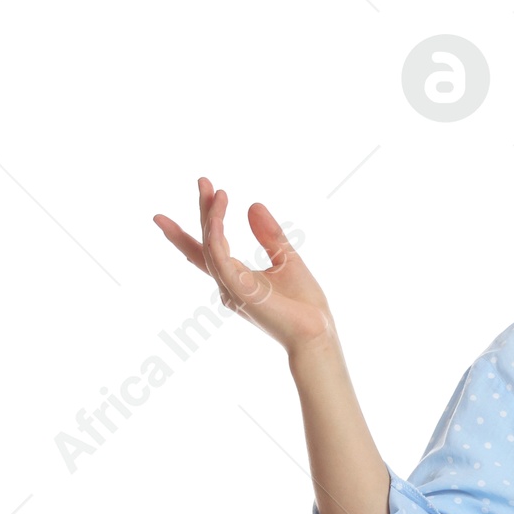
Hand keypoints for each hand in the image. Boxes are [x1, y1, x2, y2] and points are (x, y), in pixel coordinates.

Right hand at [152, 179, 336, 355]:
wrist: (316, 333)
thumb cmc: (305, 306)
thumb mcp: (286, 259)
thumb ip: (269, 235)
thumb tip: (252, 204)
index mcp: (237, 278)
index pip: (209, 248)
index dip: (198, 223)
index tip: (199, 196)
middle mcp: (228, 284)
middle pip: (205, 242)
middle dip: (202, 211)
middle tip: (202, 180)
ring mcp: (230, 287)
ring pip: (210, 245)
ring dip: (210, 215)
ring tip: (214, 189)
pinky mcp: (237, 289)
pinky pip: (218, 255)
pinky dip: (215, 232)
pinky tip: (218, 212)